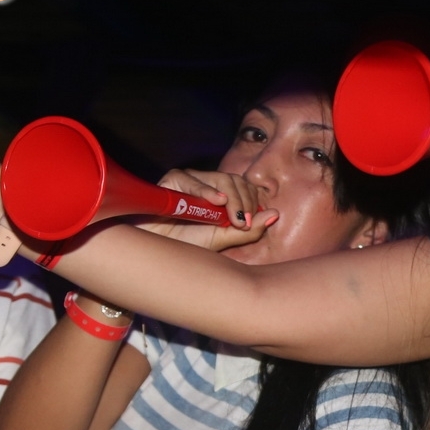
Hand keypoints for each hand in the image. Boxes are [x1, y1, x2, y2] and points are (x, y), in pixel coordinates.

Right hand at [137, 168, 273, 251]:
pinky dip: (206, 191)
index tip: (250, 224)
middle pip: (237, 181)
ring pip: (222, 179)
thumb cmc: (185, 245)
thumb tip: (275, 214)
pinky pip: (194, 180)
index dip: (252, 203)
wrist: (155, 250)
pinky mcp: (174, 179)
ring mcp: (193, 180)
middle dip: (245, 202)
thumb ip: (248, 230)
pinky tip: (217, 202)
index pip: (246, 188)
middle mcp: (209, 185)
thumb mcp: (222, 240)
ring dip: (232, 198)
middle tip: (244, 223)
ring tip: (234, 218)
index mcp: (222, 197)